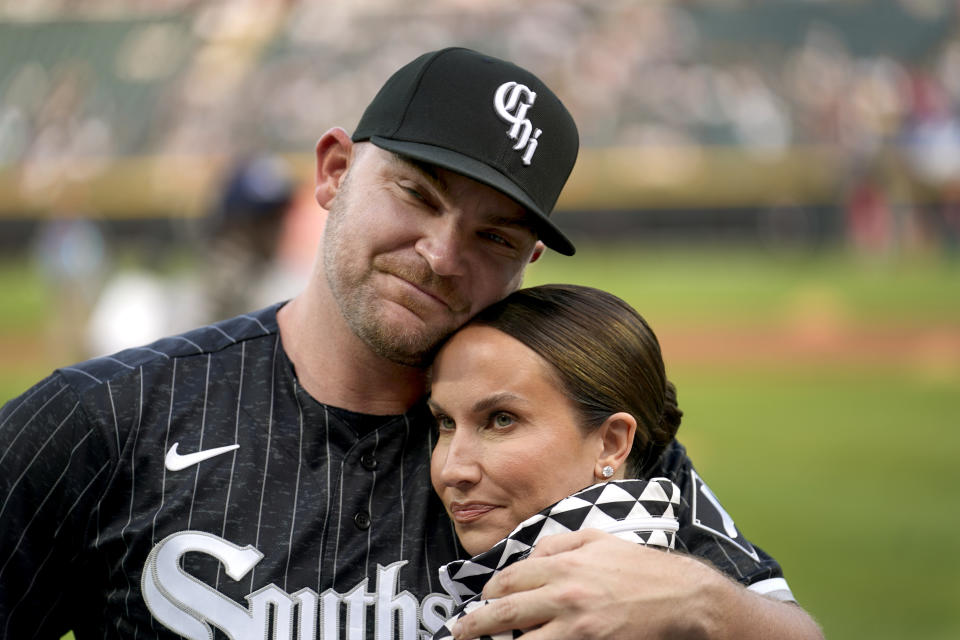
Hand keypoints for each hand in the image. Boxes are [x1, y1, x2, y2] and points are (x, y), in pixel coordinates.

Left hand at [450, 529, 822, 639]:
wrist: (683, 596)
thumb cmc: (640, 566)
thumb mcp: (598, 539)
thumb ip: (559, 542)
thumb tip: (531, 556)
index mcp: (563, 564)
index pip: (509, 581)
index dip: (490, 593)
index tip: (482, 600)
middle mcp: (563, 596)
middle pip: (504, 614)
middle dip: (474, 626)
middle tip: (459, 634)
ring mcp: (576, 627)